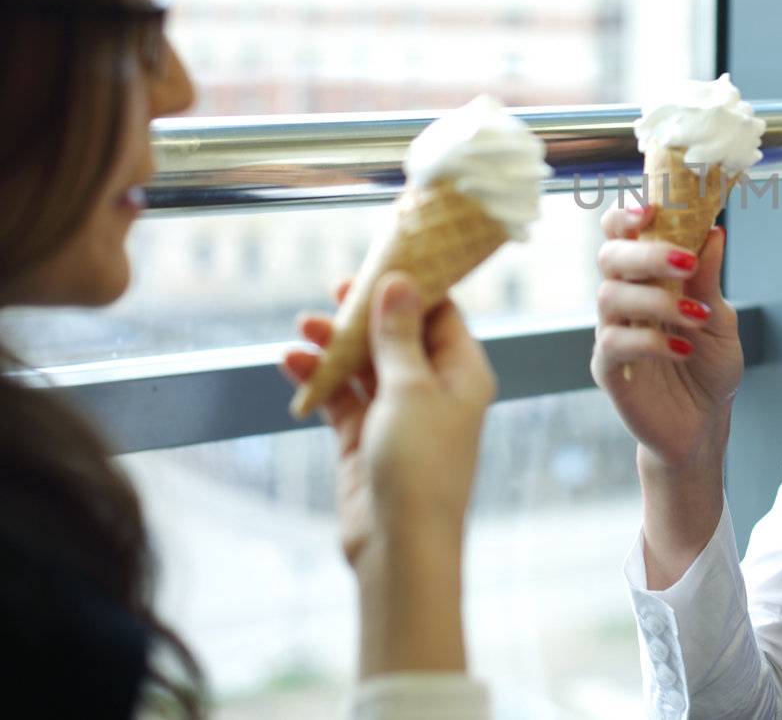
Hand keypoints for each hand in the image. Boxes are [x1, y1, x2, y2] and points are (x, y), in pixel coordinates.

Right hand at [284, 274, 495, 573]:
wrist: (399, 545)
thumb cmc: (420, 465)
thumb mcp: (410, 389)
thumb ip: (398, 335)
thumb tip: (401, 282)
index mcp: (464, 372)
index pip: (441, 315)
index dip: (411, 287)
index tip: (379, 262)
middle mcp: (435, 389)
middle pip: (399, 336)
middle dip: (366, 313)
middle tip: (335, 289)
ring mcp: (399, 415)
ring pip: (365, 366)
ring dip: (336, 346)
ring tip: (303, 326)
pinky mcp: (365, 440)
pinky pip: (342, 398)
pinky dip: (320, 380)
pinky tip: (292, 363)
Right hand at [591, 205, 742, 470]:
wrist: (704, 424)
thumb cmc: (708, 366)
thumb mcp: (720, 320)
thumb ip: (709, 280)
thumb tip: (714, 233)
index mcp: (646, 279)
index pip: (621, 236)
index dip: (626, 217)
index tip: (652, 209)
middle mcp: (624, 300)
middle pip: (610, 258)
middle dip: (645, 254)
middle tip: (685, 263)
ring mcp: (612, 333)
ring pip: (609, 297)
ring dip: (657, 300)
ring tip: (696, 316)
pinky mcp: (608, 370)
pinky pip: (614, 344)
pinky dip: (650, 341)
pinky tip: (682, 349)